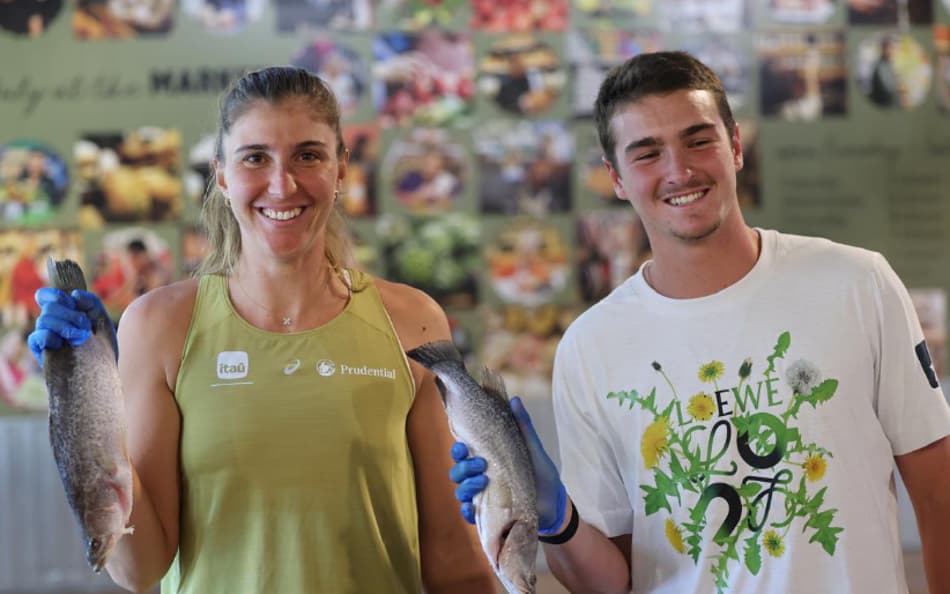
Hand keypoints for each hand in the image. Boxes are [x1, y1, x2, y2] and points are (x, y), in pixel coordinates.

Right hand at [28, 288, 116, 365]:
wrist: (104, 375)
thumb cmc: (104, 349)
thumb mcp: (103, 322)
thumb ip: (92, 304)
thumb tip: (74, 294)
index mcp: (65, 315)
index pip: (46, 297)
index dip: (54, 294)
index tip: (71, 300)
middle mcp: (53, 324)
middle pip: (49, 307)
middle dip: (70, 314)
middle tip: (86, 327)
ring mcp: (47, 338)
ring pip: (44, 319)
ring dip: (65, 325)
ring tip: (81, 337)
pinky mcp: (42, 353)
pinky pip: (36, 337)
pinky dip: (50, 336)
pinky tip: (63, 344)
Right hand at [448, 396, 566, 532]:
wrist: (555, 504)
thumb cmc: (542, 474)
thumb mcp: (533, 449)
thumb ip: (523, 426)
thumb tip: (515, 400)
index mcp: (488, 460)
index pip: (463, 453)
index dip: (457, 450)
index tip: (462, 446)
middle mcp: (480, 477)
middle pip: (458, 472)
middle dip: (463, 467)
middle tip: (482, 464)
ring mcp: (483, 497)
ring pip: (460, 492)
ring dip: (466, 486)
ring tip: (483, 482)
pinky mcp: (488, 515)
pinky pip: (469, 514)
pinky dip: (467, 511)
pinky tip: (472, 506)